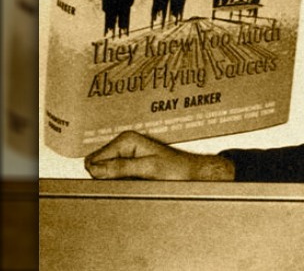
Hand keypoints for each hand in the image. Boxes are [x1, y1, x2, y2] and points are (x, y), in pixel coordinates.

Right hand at [84, 131, 234, 180]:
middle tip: (130, 182)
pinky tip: (135, 182)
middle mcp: (124, 144)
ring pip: (103, 173)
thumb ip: (121, 167)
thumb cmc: (177, 169)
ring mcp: (125, 154)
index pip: (93, 160)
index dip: (102, 175)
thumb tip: (96, 169)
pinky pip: (113, 177)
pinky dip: (121, 182)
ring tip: (136, 182)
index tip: (119, 180)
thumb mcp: (149, 169)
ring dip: (115, 181)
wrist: (192, 174)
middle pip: (96, 167)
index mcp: (126, 140)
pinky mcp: (129, 164)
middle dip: (108, 178)